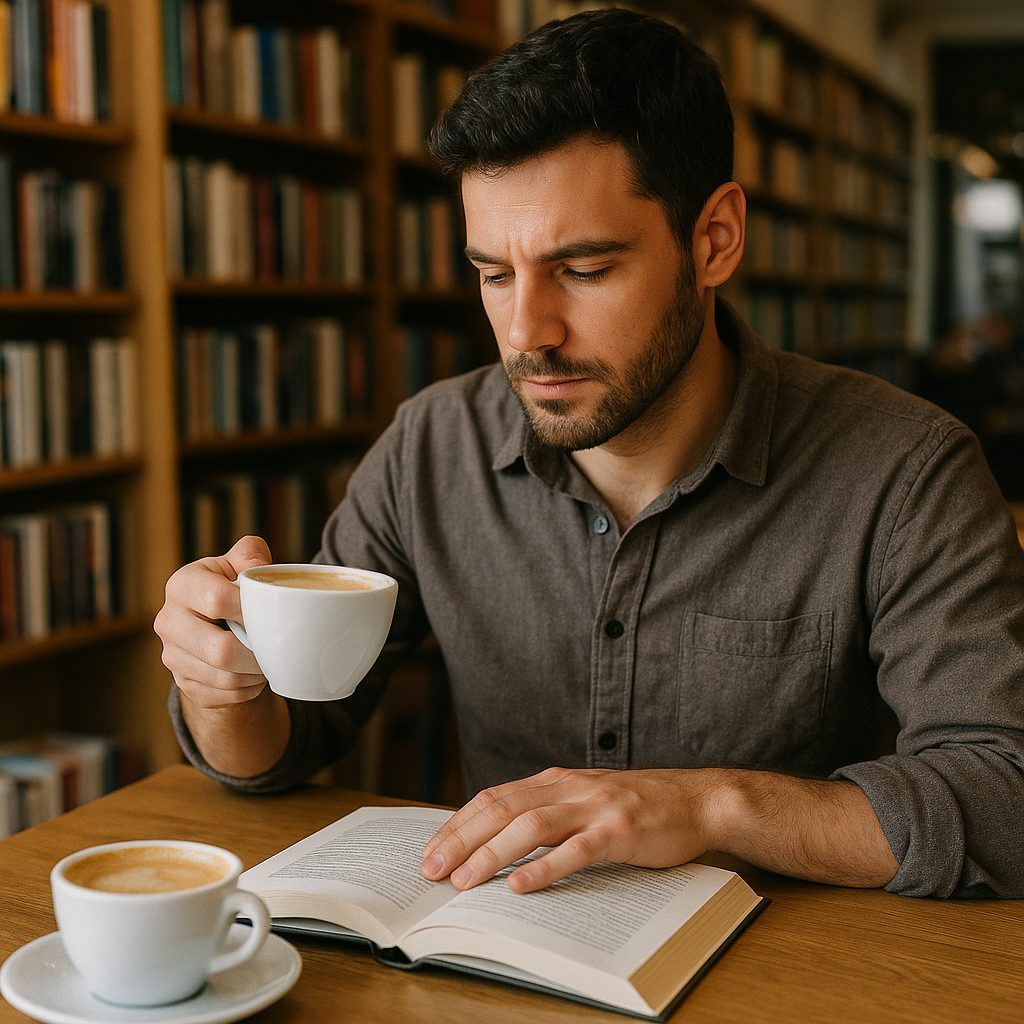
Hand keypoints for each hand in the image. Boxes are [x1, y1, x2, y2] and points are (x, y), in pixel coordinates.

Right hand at [154, 535, 272, 709]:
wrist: (213, 622)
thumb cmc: (232, 586)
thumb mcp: (239, 563)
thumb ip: (251, 554)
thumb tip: (259, 567)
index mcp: (181, 585)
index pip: (217, 599)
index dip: (249, 608)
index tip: (270, 611)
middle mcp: (168, 621)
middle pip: (220, 650)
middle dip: (257, 652)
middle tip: (276, 645)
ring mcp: (172, 656)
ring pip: (225, 678)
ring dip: (255, 674)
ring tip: (269, 659)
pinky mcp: (183, 684)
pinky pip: (222, 696)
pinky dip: (247, 690)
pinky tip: (254, 674)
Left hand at [419, 767, 719, 892]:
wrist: (697, 800)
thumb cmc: (638, 805)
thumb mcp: (585, 799)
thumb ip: (548, 812)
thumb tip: (498, 840)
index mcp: (555, 781)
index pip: (493, 797)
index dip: (458, 824)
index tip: (431, 851)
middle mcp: (569, 788)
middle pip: (501, 808)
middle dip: (461, 839)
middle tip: (432, 870)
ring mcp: (594, 807)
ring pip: (531, 826)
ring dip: (492, 854)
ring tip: (465, 882)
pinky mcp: (619, 830)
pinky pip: (576, 850)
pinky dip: (545, 868)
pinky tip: (521, 886)